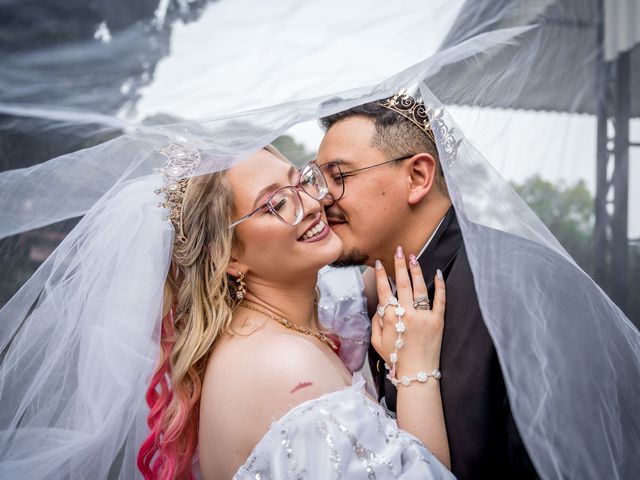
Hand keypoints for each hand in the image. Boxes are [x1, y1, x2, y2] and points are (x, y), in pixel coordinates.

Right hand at [371, 247, 445, 376]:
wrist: (417, 373)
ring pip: (419, 287)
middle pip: (402, 283)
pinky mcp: (438, 320)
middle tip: (398, 250)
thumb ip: (376, 322)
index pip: (384, 290)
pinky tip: (437, 273)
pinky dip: (439, 285)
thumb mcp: (377, 342)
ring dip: (416, 270)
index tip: (379, 263)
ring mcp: (423, 316)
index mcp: (390, 318)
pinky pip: (440, 299)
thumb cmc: (396, 359)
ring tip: (413, 257)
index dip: (380, 275)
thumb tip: (379, 307)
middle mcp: (406, 314)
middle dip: (399, 265)